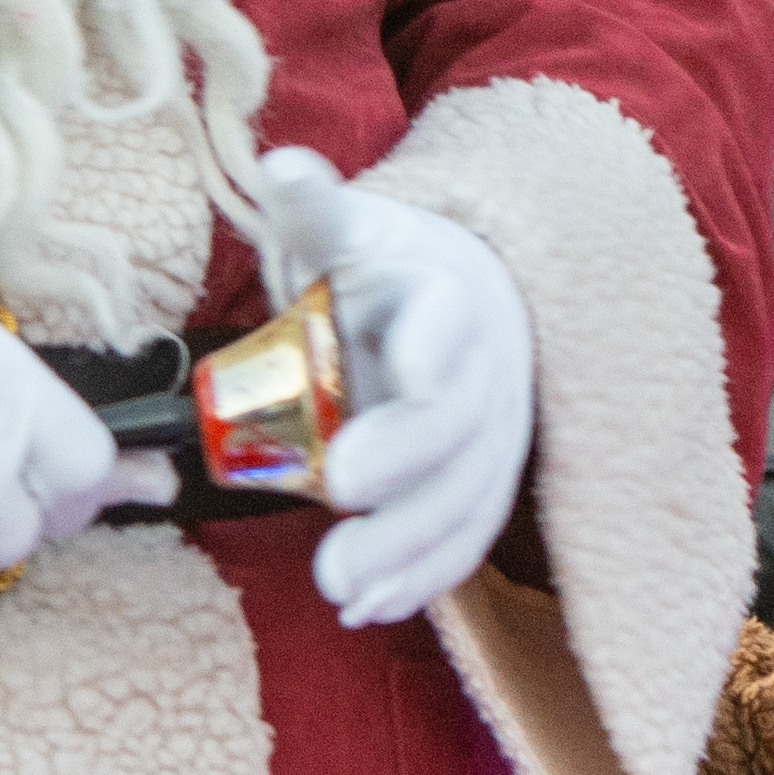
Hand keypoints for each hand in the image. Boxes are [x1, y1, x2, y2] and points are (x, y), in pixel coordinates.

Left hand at [253, 149, 535, 625]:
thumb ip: (313, 208)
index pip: (447, 328)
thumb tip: (284, 165)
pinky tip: (371, 609)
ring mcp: (489, 436)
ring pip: (465, 497)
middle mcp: (484, 372)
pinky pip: (463, 537)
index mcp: (448, 297)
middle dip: (404, 467)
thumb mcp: (345, 229)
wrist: (461, 297)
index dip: (429, 354)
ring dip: (408, 548)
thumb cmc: (381, 265)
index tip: (404, 378)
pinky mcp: (478, 483)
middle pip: (456, 427)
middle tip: (340, 497)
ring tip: (341, 589)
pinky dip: (422, 577)